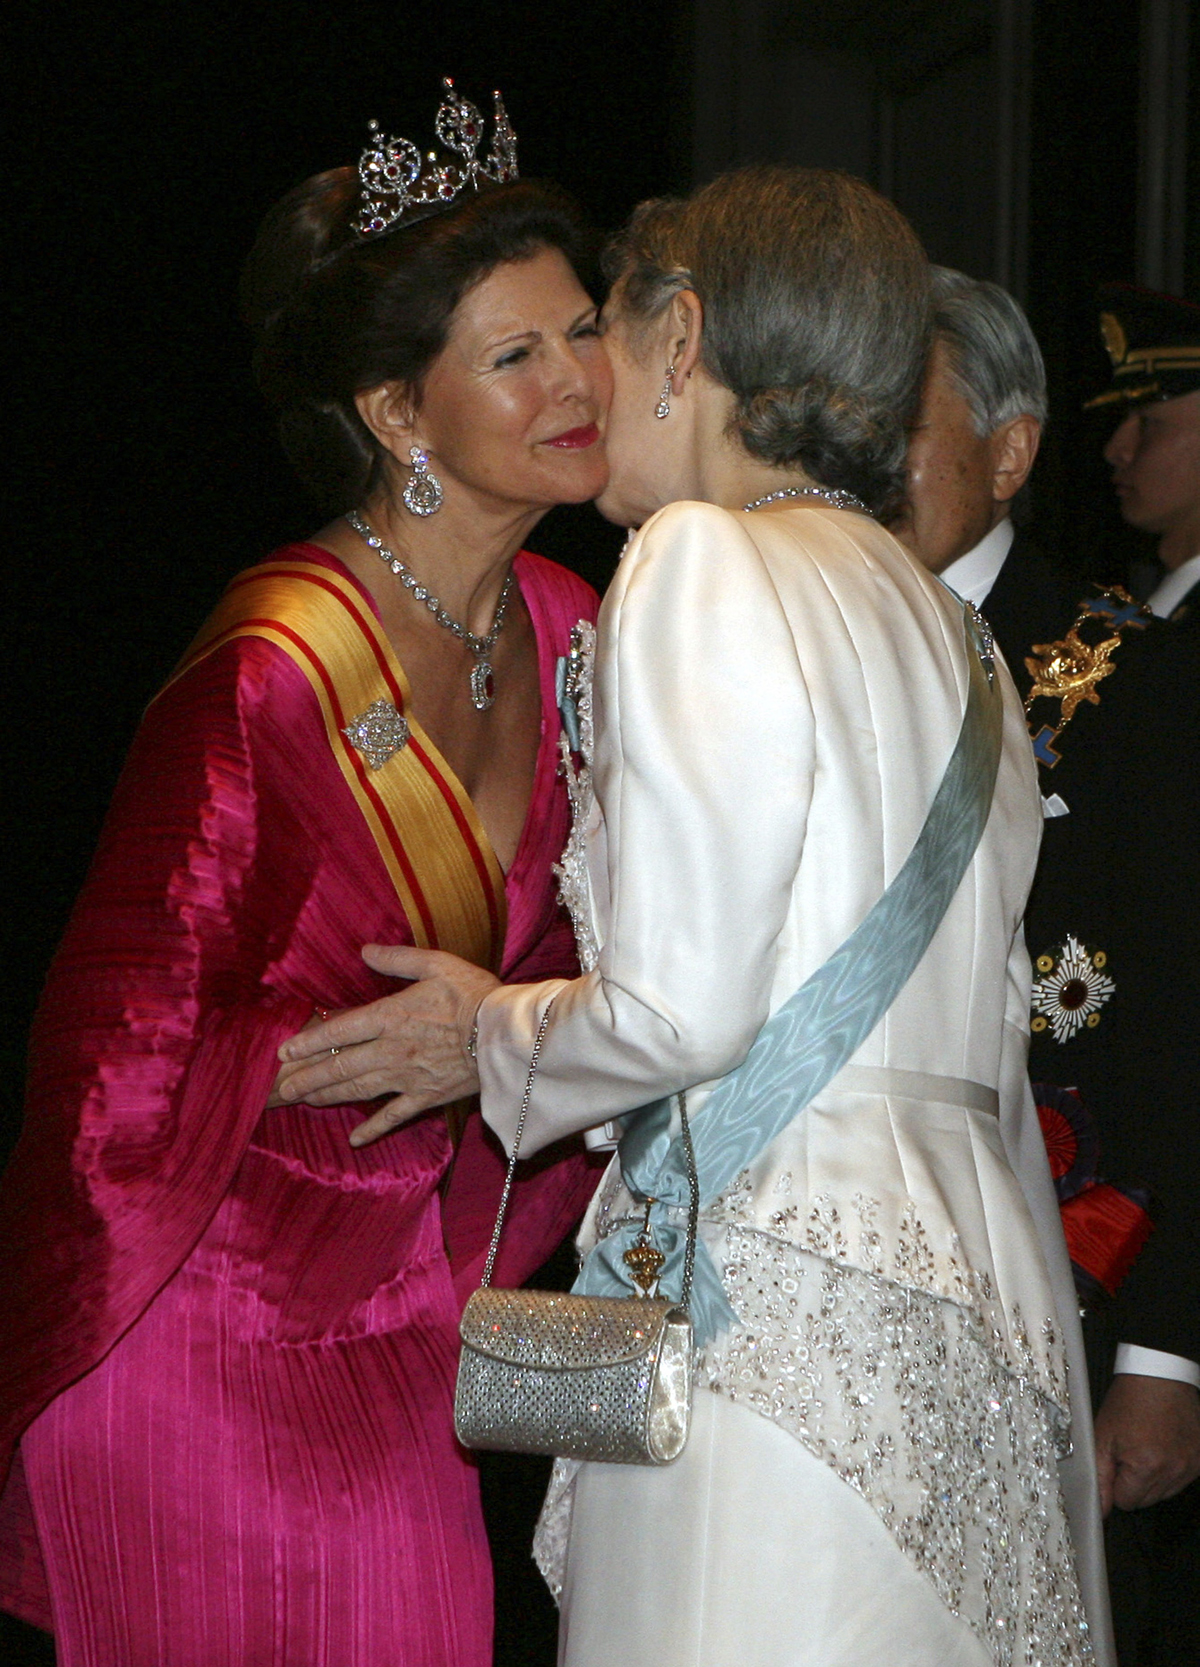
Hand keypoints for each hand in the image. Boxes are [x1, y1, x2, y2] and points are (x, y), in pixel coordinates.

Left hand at [275, 946, 499, 1145]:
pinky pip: (393, 1116)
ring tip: (303, 1101)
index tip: (284, 1052)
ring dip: (328, 1096)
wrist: (507, 1036)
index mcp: (391, 1016)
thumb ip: (398, 959)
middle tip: (282, 1088)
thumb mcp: (437, 964)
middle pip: (340, 1066)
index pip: (340, 1030)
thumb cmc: (474, 995)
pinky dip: (373, 1129)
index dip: (309, 1042)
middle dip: (308, 1077)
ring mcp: (406, 1077)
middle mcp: (391, 1050)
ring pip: (358, 1090)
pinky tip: (355, 1139)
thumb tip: (365, 950)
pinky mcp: (426, 1097)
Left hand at [1094, 1373, 1199, 1514]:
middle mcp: (1174, 1470)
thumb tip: (1100, 1509)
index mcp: (1146, 1466)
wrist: (1159, 1375)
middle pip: (1147, 1501)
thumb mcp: (1102, 1435)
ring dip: (1153, 1478)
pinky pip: (1181, 1480)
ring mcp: (1191, 1466)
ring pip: (1165, 1493)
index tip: (1114, 1463)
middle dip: (1133, 1483)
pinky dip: (1171, 1469)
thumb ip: (1099, 1476)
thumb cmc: (1130, 1400)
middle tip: (1129, 1451)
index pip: (1126, 1502)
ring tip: (1146, 1446)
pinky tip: (1163, 1446)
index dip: (1115, 1483)